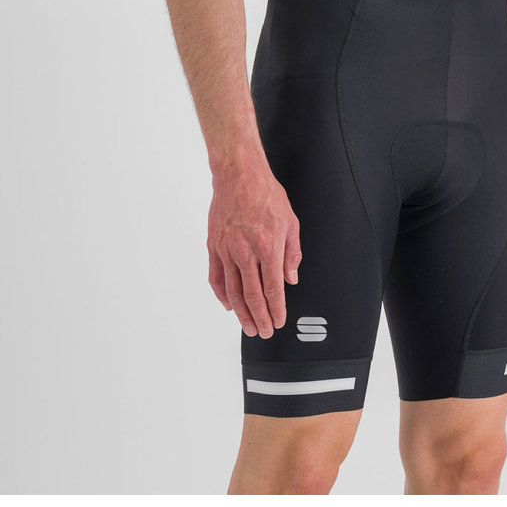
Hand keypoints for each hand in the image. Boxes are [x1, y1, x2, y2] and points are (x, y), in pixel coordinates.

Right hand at [207, 152, 301, 337]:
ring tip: (248, 326)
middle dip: (259, 318)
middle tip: (264, 331)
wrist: (239, 175)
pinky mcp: (214, 246)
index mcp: (268, 246)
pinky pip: (216, 276)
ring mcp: (227, 250)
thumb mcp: (291, 222)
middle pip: (252, 295)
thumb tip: (290, 278)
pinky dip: (221, 294)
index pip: (272, 288)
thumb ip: (292, 254)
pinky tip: (228, 305)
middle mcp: (246, 251)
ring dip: (241, 313)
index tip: (278, 321)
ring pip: (233, 291)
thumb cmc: (266, 194)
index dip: (276, 309)